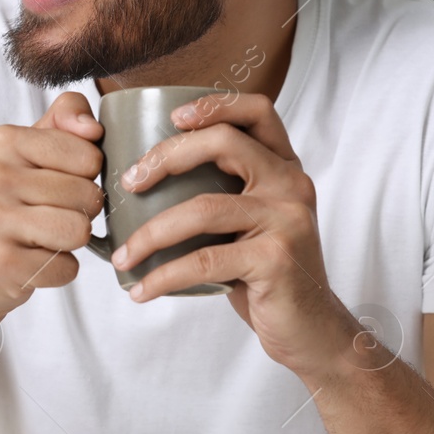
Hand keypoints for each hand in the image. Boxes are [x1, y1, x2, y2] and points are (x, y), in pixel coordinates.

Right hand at [0, 92, 104, 318]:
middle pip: (87, 195)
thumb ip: (67, 117)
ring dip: (73, 240)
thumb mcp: (34, 148)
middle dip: (81, 211)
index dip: (88, 175)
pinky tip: (35, 259)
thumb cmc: (13, 199)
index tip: (59, 181)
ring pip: (79, 230)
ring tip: (46, 235)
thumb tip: (92, 127)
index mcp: (4, 141)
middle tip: (51, 213)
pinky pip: (66, 267)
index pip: (89, 156)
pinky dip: (60, 269)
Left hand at [108, 92, 359, 378]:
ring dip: (150, 234)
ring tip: (123, 257)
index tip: (172, 118)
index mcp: (285, 168)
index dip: (215, 104)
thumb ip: (222, 194)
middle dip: (166, 157)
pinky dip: (163, 277)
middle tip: (129, 185)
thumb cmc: (266, 275)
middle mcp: (292, 185)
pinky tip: (141, 290)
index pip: (258, 111)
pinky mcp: (276, 259)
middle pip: (224, 143)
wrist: (310, 330)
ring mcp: (287, 220)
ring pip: (203, 208)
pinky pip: (204, 260)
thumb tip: (142, 183)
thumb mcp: (251, 223)